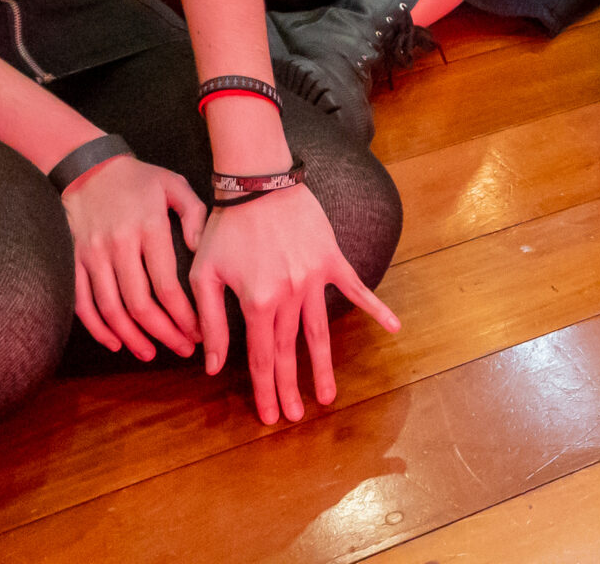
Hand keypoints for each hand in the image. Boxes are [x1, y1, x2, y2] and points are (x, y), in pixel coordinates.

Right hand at [61, 153, 205, 360]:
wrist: (89, 167)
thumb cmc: (139, 178)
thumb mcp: (175, 185)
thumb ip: (195, 214)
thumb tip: (200, 249)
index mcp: (148, 227)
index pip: (166, 284)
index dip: (183, 315)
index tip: (198, 331)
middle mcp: (118, 244)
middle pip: (139, 303)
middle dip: (164, 333)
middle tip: (182, 348)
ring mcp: (92, 254)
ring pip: (110, 309)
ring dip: (132, 337)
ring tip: (151, 353)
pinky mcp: (73, 261)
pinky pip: (82, 303)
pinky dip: (97, 328)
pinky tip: (115, 342)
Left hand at [193, 183, 400, 423]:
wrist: (257, 181)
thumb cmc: (226, 227)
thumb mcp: (205, 275)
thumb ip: (211, 323)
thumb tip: (212, 367)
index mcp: (256, 302)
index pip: (262, 357)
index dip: (265, 389)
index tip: (269, 416)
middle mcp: (288, 295)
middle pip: (290, 351)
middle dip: (291, 388)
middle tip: (295, 417)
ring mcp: (313, 278)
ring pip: (319, 331)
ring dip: (323, 367)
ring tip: (328, 397)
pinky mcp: (331, 259)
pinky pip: (356, 288)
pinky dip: (375, 308)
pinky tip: (394, 327)